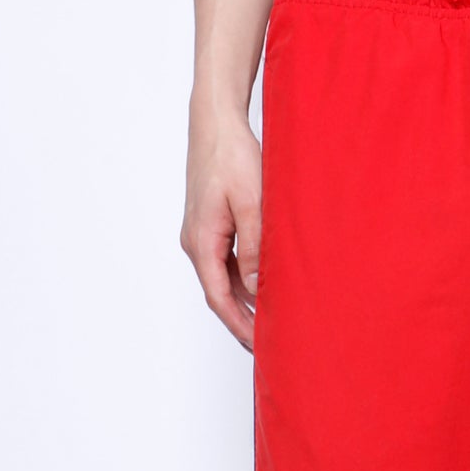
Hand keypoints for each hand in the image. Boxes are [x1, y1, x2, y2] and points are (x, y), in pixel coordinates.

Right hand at [181, 102, 263, 351]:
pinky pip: (227, 262)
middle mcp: (196, 243)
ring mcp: (202, 235)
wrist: (215, 124)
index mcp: (201, 242)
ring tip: (273, 322)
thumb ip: (254, 247)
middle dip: (243, 321)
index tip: (259, 346)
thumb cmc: (232, 157)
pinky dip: (245, 279)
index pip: (219, 298)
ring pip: (224, 279)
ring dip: (246, 301)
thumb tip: (255, 286)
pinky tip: (265, 288)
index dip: (239, 325)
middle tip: (270, 344)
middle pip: (220, 294)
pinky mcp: (211, 226)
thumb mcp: (251, 202)